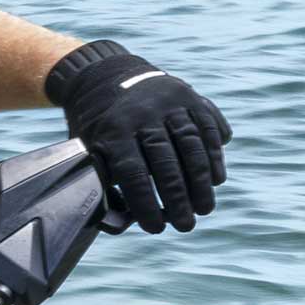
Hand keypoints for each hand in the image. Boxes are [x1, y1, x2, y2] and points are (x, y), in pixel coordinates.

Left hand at [45, 40, 229, 232]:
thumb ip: (103, 185)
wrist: (106, 76)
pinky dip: (214, 155)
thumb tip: (120, 224)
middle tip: (186, 225)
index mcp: (113, 129)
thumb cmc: (99, 128)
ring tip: (204, 209)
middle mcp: (143, 113)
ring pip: (192, 144)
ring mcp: (169, 102)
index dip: (146, 203)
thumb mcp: (88, 150)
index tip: (156, 228)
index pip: (133, 172)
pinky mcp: (190, 97)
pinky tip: (216, 180)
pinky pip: (208, 128)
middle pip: (166, 160)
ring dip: (201, 181)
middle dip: (178, 197)